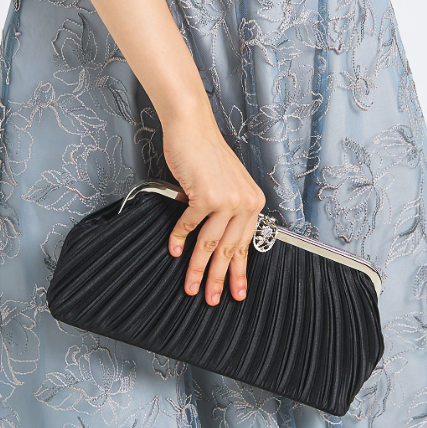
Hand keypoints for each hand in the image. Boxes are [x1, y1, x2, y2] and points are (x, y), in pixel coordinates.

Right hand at [162, 108, 265, 304]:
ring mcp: (226, 200)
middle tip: (213, 300)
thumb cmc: (206, 153)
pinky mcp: (205, 196)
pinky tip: (172, 250)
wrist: (193, 127)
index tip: (237, 292)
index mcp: (253, 201)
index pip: (247, 244)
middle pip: (229, 249)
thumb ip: (227, 210)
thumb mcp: (227, 184)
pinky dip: (178, 239)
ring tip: (191, 287)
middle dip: (220, 279)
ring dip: (197, 269)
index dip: (240, 271)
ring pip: (210, 244)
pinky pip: (189, 226)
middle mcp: (245, 202)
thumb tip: (217, 243)